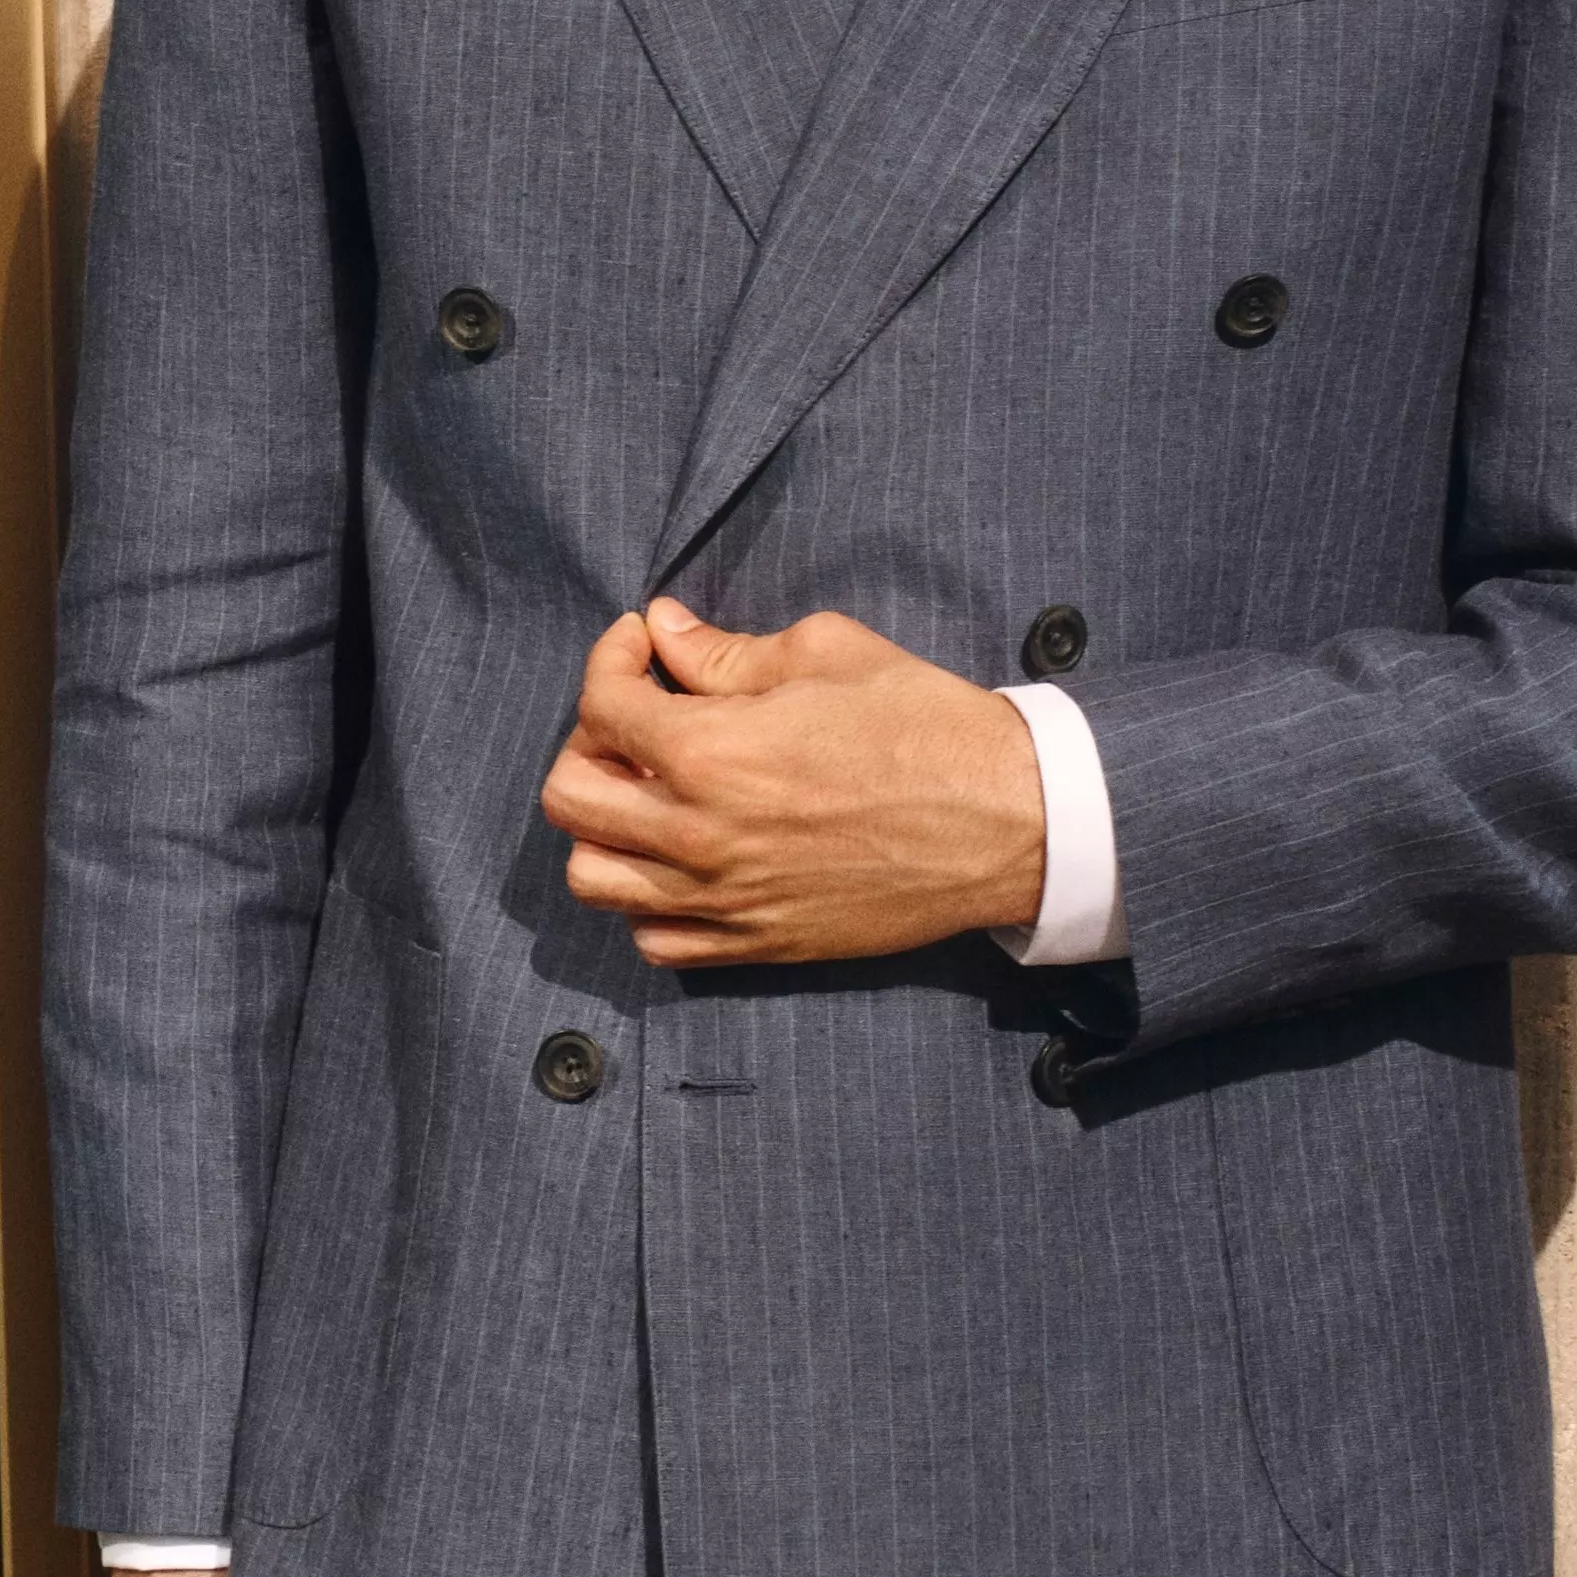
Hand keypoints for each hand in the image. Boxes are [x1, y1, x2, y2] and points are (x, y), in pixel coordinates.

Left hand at [540, 600, 1048, 967]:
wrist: (1007, 822)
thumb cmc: (926, 726)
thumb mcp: (827, 654)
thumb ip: (727, 651)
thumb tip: (665, 631)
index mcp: (712, 753)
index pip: (600, 703)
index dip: (612, 656)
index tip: (643, 643)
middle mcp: (701, 836)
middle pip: (568, 797)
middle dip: (587, 741)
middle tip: (640, 718)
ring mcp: (725, 900)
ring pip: (593, 879)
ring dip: (604, 826)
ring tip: (652, 792)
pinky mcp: (757, 944)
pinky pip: (654, 939)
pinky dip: (647, 899)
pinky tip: (685, 856)